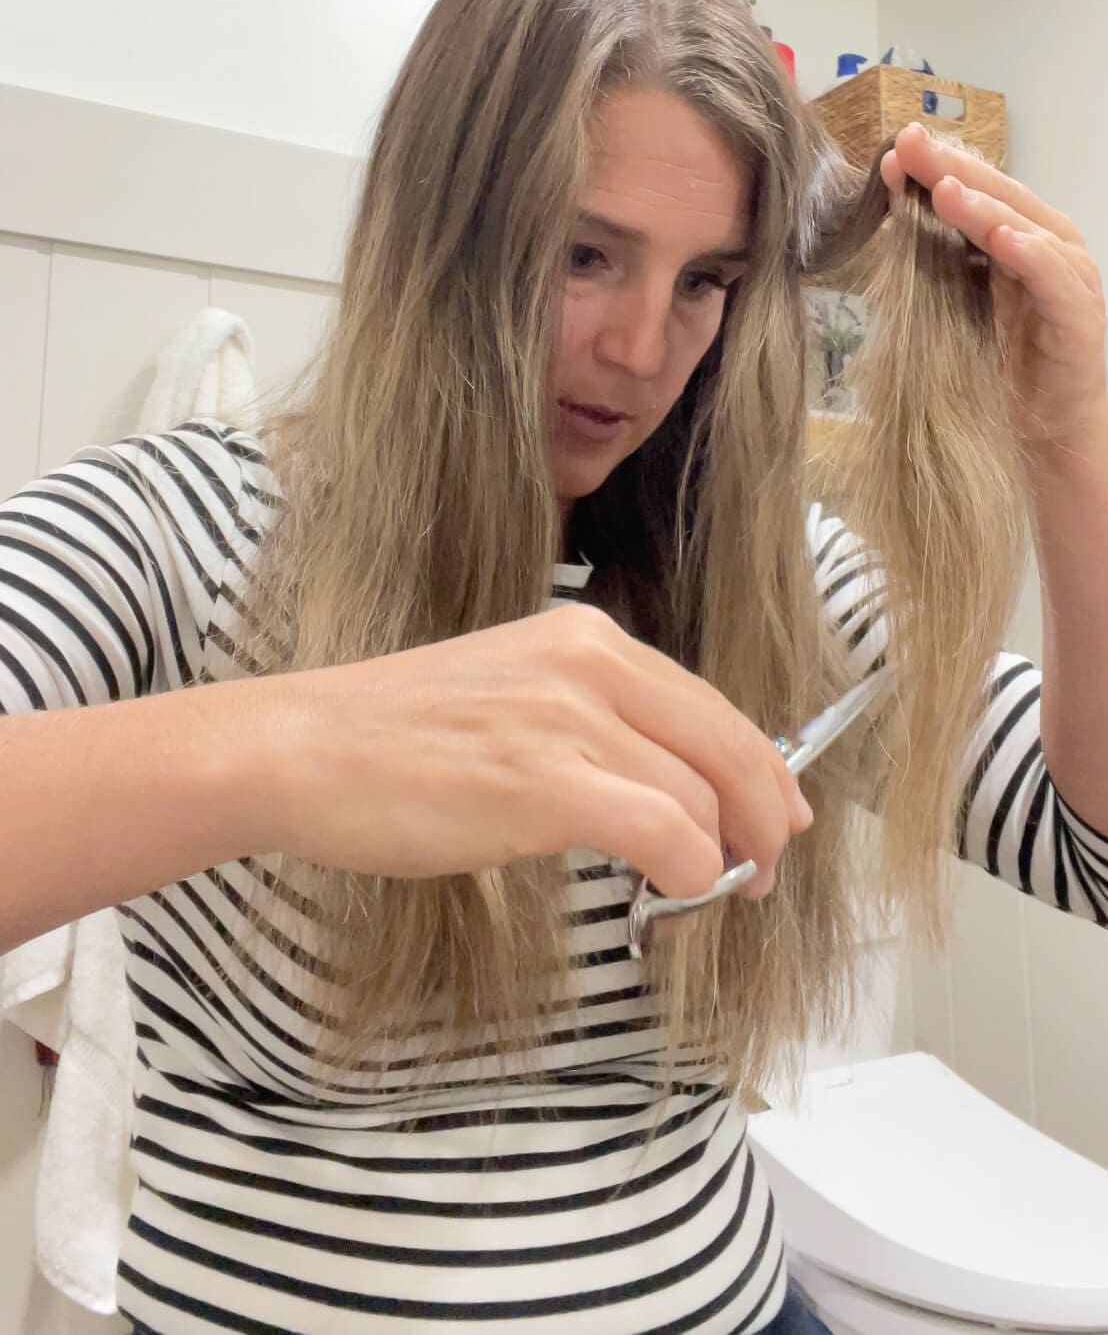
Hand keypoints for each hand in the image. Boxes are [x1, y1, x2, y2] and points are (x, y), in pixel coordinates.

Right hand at [264, 605, 812, 900]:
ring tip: (707, 894)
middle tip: (768, 867)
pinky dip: (689, 874)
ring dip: (724, 857)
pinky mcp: (546, 781)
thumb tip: (657, 784)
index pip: (708, 704)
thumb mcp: (506, 695)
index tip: (775, 813)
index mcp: (584, 638)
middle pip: (727, 743)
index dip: (758, 766)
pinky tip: (673, 897)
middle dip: (764, 814)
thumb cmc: (391, 738)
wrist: (302, 748)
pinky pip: (665, 834)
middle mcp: (589, 662)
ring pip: (702, 796)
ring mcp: (569, 718)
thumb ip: (583, 721)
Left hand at [881, 123, 1106, 450]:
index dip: (936, 167)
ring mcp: (1068, 283)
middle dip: (952, 170)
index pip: (975, 192)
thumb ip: (929, 260)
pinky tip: (1003, 240)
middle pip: (1000, 197)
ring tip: (945, 190)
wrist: (1040, 441)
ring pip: (1028, 229)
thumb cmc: (995, 372)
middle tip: (911, 145)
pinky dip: (1031, 256)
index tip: (893, 146)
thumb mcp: (951, 306)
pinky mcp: (1079, 320)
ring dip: (985, 207)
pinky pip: (1055, 280)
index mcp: (1014, 243)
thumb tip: (887, 214)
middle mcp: (1046, 251)